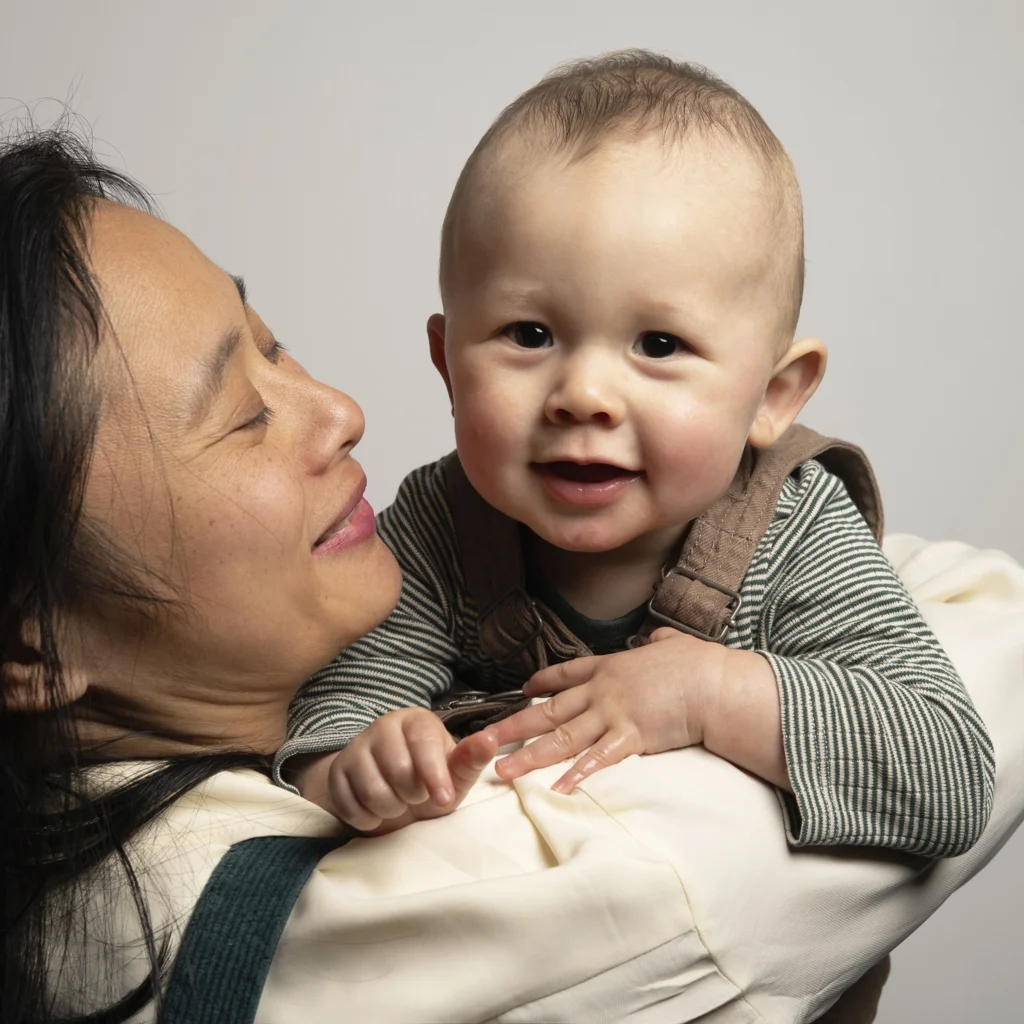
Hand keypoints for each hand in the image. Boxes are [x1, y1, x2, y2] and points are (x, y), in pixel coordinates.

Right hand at [295, 707, 497, 833]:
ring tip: (398, 803)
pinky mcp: (336, 772)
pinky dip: (367, 817)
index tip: (444, 800)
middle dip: (412, 795)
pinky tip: (377, 810)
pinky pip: (349, 804)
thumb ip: (471, 759)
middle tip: (416, 796)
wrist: (394, 798)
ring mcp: (355, 748)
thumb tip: (490, 740)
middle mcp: (383, 726)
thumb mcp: (456, 775)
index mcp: (416, 721)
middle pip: (397, 770)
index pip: (423, 744)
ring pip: (372, 789)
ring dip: (390, 809)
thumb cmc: (432, 782)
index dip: (434, 775)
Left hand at [485, 627, 724, 793]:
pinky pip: (597, 760)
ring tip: (504, 770)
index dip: (543, 682)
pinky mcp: (630, 738)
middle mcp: (602, 691)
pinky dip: (576, 775)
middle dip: (516, 725)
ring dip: (531, 756)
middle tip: (487, 737)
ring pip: (562, 738)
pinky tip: (557, 788)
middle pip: (550, 710)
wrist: (713, 684)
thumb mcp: (671, 645)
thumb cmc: (697, 664)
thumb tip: (658, 639)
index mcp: (610, 667)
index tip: (524, 689)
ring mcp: (613, 715)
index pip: (567, 674)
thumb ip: (659, 643)